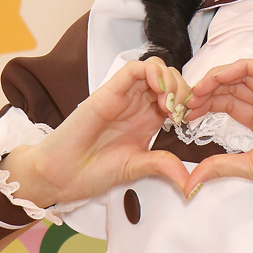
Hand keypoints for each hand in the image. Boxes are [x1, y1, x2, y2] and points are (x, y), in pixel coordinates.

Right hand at [6, 58, 191, 205]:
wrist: (62, 174)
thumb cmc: (94, 171)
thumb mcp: (138, 167)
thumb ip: (163, 166)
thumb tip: (190, 184)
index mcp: (148, 119)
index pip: (176, 96)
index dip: (188, 102)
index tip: (189, 121)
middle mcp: (138, 104)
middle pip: (169, 78)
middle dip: (183, 90)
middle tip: (180, 112)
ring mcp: (124, 95)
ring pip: (155, 68)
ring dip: (170, 80)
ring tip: (169, 104)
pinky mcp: (109, 90)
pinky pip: (134, 69)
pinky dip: (152, 72)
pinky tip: (158, 91)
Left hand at [184, 59, 252, 200]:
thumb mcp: (245, 167)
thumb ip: (218, 167)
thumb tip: (189, 184)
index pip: (230, 102)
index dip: (208, 102)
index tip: (189, 112)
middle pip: (233, 87)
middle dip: (208, 90)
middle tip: (189, 100)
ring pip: (245, 74)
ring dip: (219, 77)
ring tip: (200, 88)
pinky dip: (240, 67)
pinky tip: (220, 77)